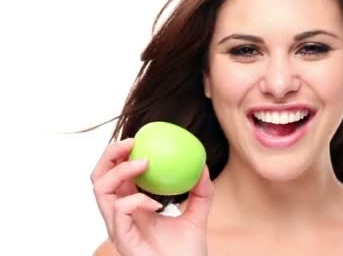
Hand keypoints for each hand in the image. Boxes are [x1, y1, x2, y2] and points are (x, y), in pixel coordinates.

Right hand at [91, 138, 212, 255]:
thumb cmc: (187, 253)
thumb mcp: (198, 215)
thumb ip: (201, 192)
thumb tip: (204, 165)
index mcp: (132, 207)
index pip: (115, 175)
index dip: (119, 154)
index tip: (139, 138)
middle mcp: (120, 215)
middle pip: (98, 177)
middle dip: (109, 154)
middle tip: (132, 143)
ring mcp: (118, 227)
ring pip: (100, 190)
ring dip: (120, 171)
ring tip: (144, 163)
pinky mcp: (121, 239)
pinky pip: (119, 210)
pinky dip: (135, 200)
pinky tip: (155, 203)